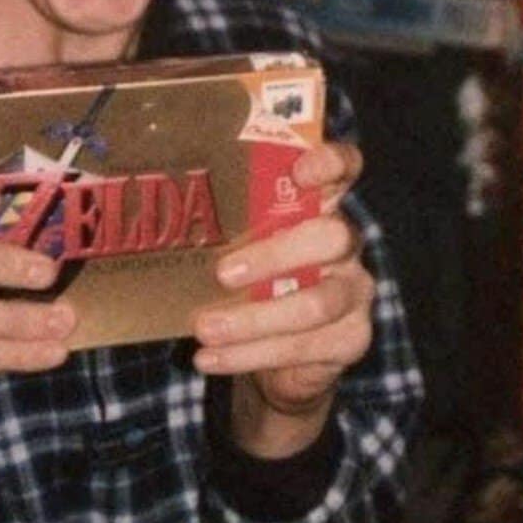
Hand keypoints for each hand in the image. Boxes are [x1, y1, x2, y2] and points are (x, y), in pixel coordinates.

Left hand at [193, 141, 373, 457]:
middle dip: (274, 255)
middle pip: (331, 236)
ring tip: (204, 328)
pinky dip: (250, 355)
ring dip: (253, 320)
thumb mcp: (244, 247)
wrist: (285, 356)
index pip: (345, 168)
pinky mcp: (352, 338)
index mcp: (323, 206)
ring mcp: (355, 292)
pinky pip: (304, 348)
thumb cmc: (256, 280)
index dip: (330, 163)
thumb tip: (167, 221)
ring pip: (316, 304)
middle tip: (222, 273)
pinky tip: (211, 359)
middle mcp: (347, 243)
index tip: (299, 171)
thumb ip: (231, 228)